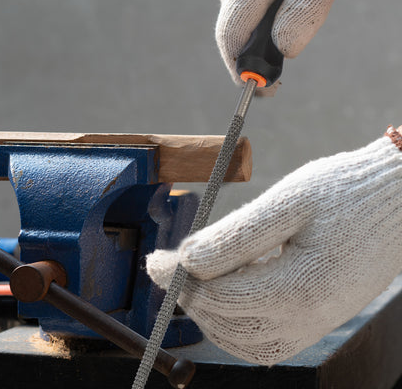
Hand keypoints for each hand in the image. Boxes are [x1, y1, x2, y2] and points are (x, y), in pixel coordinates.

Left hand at [147, 127, 401, 364]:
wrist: (398, 200)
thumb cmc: (344, 193)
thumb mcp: (286, 203)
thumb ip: (234, 237)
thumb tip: (185, 261)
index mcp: (297, 288)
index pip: (216, 295)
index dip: (179, 278)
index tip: (155, 260)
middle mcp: (305, 319)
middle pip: (223, 321)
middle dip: (189, 295)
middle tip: (170, 267)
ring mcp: (313, 325)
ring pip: (240, 339)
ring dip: (209, 312)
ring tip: (197, 279)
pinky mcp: (316, 320)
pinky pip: (263, 340)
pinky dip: (235, 322)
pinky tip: (229, 292)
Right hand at [213, 0, 347, 93]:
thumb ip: (305, 12)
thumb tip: (284, 52)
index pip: (231, 40)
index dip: (243, 72)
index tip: (261, 91)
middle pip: (233, 31)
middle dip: (254, 53)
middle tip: (280, 64)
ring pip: (236, 15)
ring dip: (258, 29)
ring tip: (286, 15)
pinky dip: (256, 10)